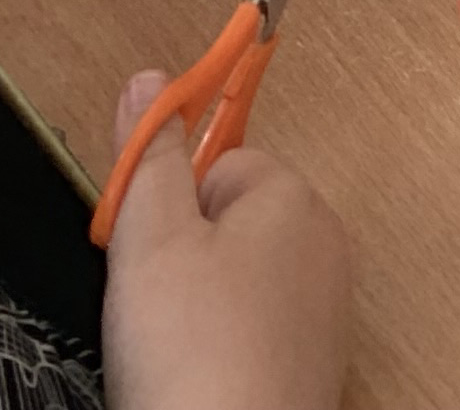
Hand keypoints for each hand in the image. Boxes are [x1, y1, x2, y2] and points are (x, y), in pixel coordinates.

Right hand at [102, 80, 349, 409]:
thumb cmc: (193, 355)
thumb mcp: (149, 241)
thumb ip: (149, 159)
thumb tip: (151, 81)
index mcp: (291, 198)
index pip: (217, 167)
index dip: (165, 209)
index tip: (136, 255)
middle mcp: (322, 244)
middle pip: (227, 226)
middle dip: (179, 264)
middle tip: (149, 315)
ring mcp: (323, 310)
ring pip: (235, 287)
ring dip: (195, 315)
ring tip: (170, 359)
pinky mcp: (312, 367)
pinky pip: (251, 338)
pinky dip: (219, 357)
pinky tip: (196, 386)